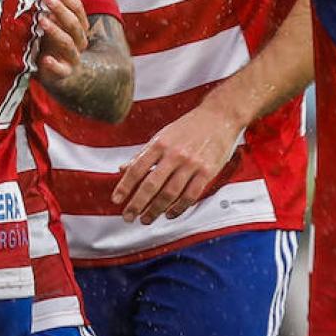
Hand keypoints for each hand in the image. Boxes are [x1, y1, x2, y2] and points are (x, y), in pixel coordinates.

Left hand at [35, 0, 90, 88]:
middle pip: (74, 24)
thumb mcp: (60, 21)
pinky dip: (54, 65)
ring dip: (55, 31)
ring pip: (68, 43)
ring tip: (42, 20)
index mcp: (79, 27)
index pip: (78, 10)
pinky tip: (45, 59)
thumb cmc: (55, 43)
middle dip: (61, 10)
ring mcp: (72, 57)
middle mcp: (79, 41)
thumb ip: (67, 2)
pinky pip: (61, 70)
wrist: (58, 74)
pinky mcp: (63, 73)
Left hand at [112, 99, 244, 223]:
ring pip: (170, 193)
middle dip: (137, 204)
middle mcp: (174, 154)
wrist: (219, 116)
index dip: (124, 186)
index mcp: (159, 144)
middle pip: (151, 184)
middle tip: (128, 216)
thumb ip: (143, 154)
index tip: (116, 200)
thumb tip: (122, 169)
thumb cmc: (189, 127)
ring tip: (146, 219)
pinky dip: (178, 208)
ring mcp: (191, 164)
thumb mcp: (162, 135)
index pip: (137, 169)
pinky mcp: (207, 172)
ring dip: (156, 210)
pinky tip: (170, 214)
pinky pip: (190, 195)